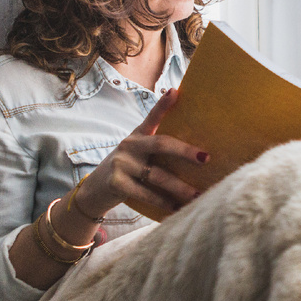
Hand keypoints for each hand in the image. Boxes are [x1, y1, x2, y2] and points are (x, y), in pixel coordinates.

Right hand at [74, 89, 209, 215]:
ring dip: (180, 188)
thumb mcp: (138, 153)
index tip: (175, 92)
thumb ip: (157, 150)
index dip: (163, 104)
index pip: (152, 117)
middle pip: (162, 145)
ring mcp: (122, 164)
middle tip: (206, 158)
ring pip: (158, 175)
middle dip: (185, 152)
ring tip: (198, 195)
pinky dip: (163, 202)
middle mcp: (130, 145)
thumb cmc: (126, 170)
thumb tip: (198, 155)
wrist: (94, 190)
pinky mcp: (117, 183)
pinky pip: (146, 194)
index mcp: (138, 136)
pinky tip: (177, 208)